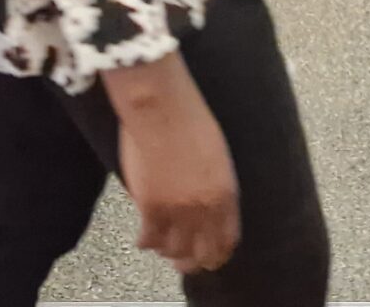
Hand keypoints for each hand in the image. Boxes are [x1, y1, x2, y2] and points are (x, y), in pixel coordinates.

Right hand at [113, 63, 239, 276]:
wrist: (161, 107)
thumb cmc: (190, 119)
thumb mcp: (217, 156)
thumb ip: (214, 187)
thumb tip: (205, 208)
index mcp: (226, 194)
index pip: (227, 241)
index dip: (218, 254)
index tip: (210, 255)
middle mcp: (205, 209)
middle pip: (202, 255)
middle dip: (193, 261)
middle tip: (183, 260)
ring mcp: (177, 211)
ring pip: (173, 252)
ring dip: (167, 252)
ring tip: (161, 246)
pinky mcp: (150, 208)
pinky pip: (148, 240)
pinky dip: (145, 242)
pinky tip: (142, 239)